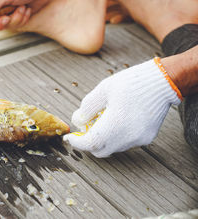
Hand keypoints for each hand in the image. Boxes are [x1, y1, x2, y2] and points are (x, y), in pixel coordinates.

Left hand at [63, 58, 181, 157]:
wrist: (162, 82)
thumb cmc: (130, 83)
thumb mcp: (103, 90)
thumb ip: (87, 108)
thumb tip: (78, 122)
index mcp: (115, 125)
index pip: (90, 144)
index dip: (77, 143)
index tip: (69, 138)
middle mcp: (127, 137)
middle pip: (100, 150)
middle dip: (89, 142)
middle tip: (84, 129)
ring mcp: (138, 139)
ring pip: (113, 147)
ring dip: (103, 139)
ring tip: (102, 119)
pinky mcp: (146, 137)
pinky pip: (126, 143)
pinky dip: (116, 136)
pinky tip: (117, 120)